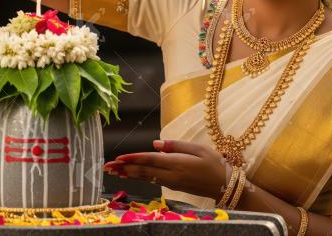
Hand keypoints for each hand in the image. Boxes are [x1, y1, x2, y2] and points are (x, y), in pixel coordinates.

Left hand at [103, 139, 228, 200]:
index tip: (118, 158)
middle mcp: (171, 175)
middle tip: (106, 167)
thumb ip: (176, 146)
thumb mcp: (198, 149)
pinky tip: (130, 175)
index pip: (149, 160)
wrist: (225, 186)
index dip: (132, 159)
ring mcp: (171, 183)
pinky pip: (151, 180)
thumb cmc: (214, 164)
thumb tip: (155, 144)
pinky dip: (139, 177)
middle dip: (123, 168)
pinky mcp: (173, 186)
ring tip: (113, 172)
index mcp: (177, 164)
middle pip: (142, 171)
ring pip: (145, 177)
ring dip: (128, 174)